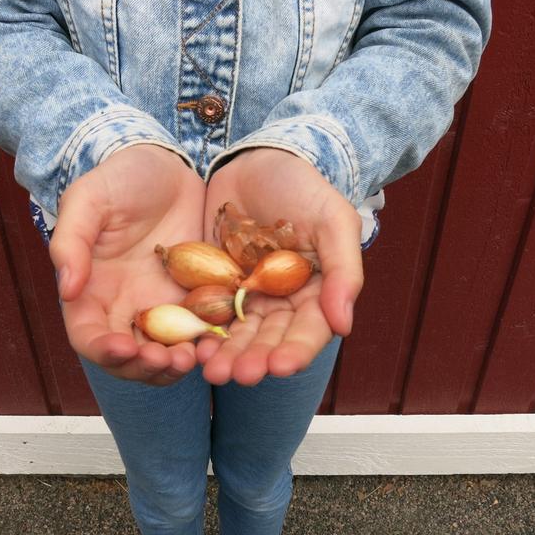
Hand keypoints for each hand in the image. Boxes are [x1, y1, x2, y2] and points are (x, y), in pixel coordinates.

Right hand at [50, 144, 205, 384]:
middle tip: (167, 360)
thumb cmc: (120, 179)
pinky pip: (202, 332)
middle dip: (145, 367)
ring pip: (166, 354)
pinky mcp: (197, 299)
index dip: (104, 350)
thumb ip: (72, 242)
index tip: (125, 349)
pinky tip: (220, 341)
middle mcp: (126, 308)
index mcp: (92, 292)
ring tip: (193, 358)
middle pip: (129, 358)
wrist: (168, 164)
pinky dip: (208, 344)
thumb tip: (67, 289)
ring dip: (176, 365)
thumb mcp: (89, 200)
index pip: (89, 336)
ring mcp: (163, 307)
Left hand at [197, 148, 363, 385]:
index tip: (280, 367)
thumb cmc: (303, 187)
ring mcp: (246, 295)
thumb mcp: (332, 220)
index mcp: (315, 292)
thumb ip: (343, 270)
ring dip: (226, 355)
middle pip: (269, 340)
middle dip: (255, 360)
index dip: (296, 351)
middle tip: (239, 376)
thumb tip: (344, 325)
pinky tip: (191, 346)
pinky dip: (201, 332)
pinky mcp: (214, 285)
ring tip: (211, 371)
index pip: (309, 331)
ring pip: (237, 334)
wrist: (257, 158)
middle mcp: (281, 302)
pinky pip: (207, 314)